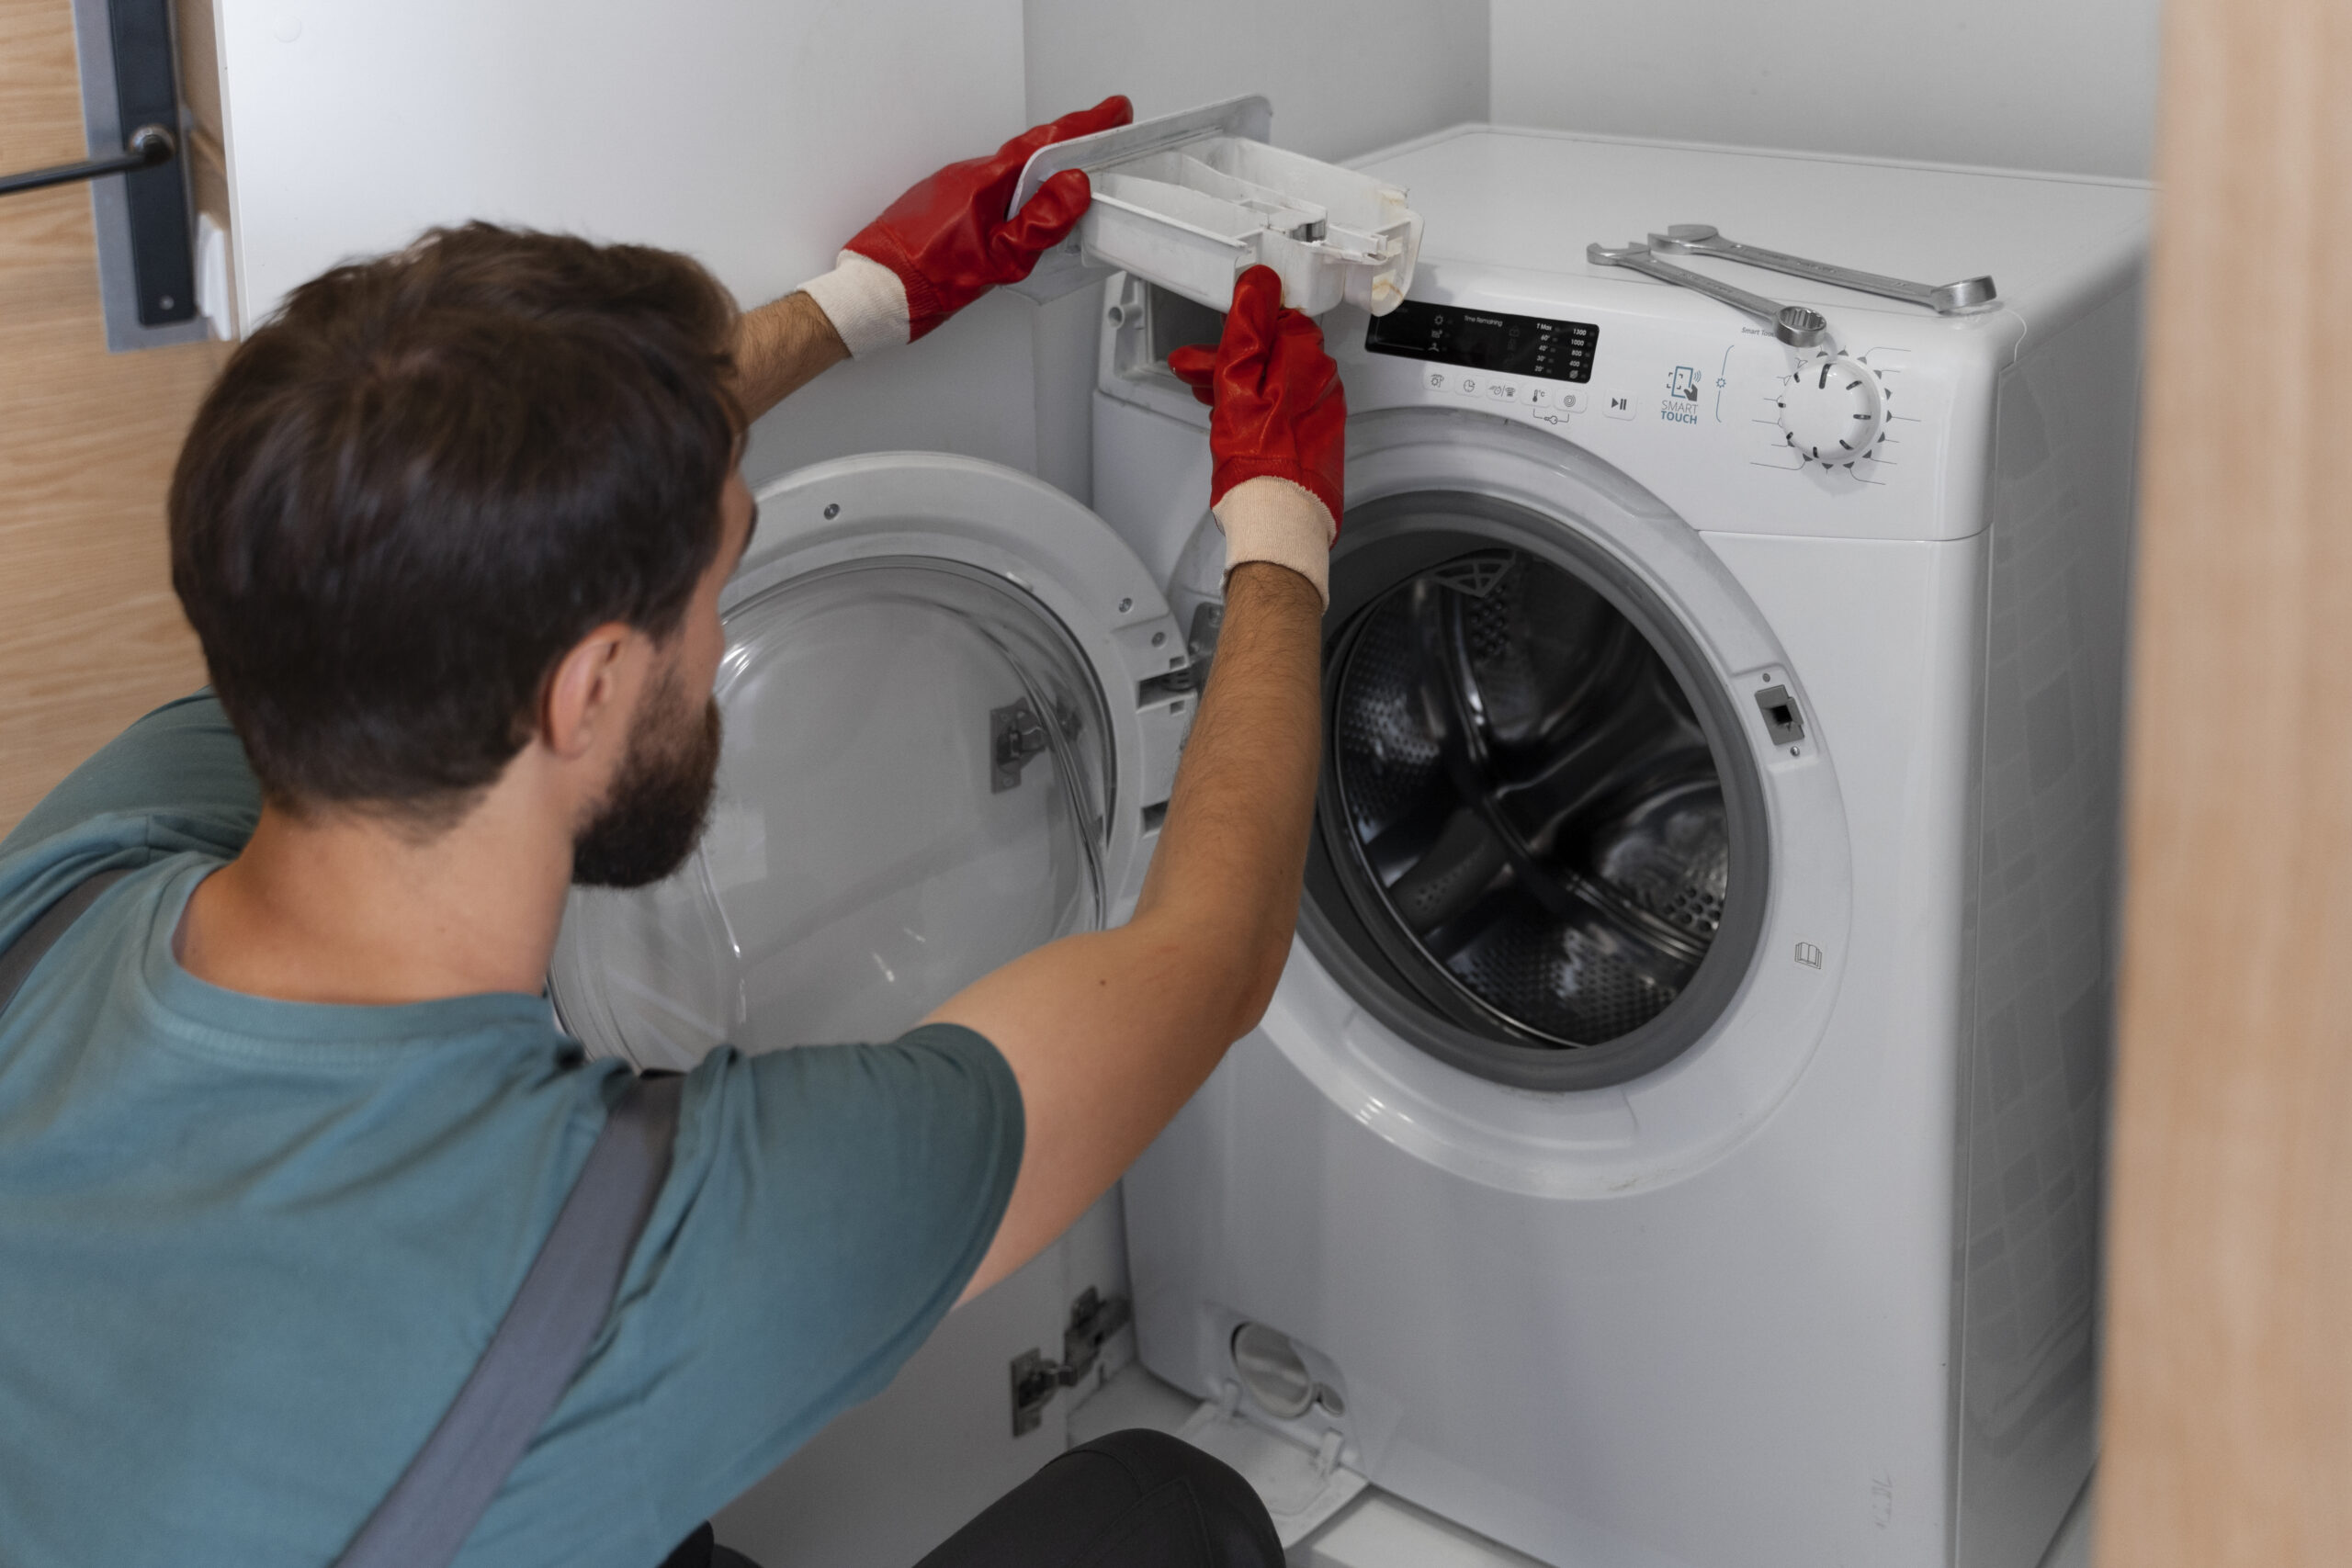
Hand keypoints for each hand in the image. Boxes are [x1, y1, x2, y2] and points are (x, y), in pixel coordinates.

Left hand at [798, 96, 1132, 354]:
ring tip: (1070, 188)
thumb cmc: (921, 281)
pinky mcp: (941, 207)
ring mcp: (951, 190)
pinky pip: (988, 191)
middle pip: (1028, 156)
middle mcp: (966, 177)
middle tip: (1102, 144)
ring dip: (1040, 177)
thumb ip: (1037, 226)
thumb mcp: (995, 262)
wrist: (870, 293)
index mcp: (983, 184)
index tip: (1113, 112)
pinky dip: (1013, 196)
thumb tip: (1073, 189)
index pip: (1043, 145)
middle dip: (1069, 148)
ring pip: (1008, 177)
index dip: (1083, 127)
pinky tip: (1020, 219)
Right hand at [1168, 265, 1346, 604]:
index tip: (1216, 338)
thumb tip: (1258, 284)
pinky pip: (1287, 411)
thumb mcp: (1237, 380)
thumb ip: (1248, 327)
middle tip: (1198, 370)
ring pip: (1278, 383)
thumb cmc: (1258, 459)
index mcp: (1307, 359)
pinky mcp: (1319, 441)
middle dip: (1233, 359)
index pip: (1277, 319)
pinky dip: (1260, 409)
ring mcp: (1324, 414)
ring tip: (1208, 399)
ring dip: (1242, 385)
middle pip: (1275, 354)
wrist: (1279, 518)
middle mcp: (1324, 383)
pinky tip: (1237, 423)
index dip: (1240, 327)